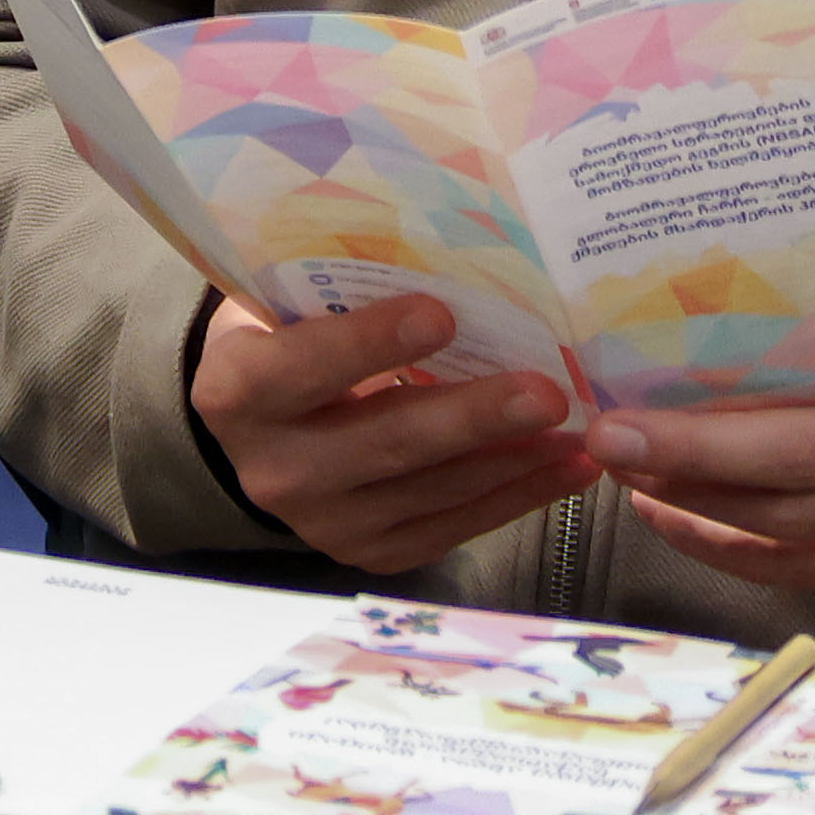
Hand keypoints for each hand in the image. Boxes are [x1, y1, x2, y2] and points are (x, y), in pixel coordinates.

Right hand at [191, 290, 594, 578]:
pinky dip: (517, 496)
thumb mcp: (289, 307)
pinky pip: (454, 528)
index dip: (369, 343)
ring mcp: (322, 522)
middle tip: (546, 392)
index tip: (442, 314)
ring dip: (515, 460)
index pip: (302, 367)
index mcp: (236, 392)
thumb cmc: (290, 342)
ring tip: (579, 428)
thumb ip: (341, 293)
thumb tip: (451, 261)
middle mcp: (271, 469)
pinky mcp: (370, 553)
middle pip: (383, 442)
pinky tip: (564, 467)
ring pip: (432, 490)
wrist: (264, 428)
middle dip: (473, 416)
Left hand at [589, 334, 814, 603]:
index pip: (807, 436)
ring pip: (780, 533)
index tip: (623, 417)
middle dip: (683, 470)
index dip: (708, 437)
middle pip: (785, 494)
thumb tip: (711, 267)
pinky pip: (790, 570)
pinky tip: (663, 512)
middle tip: (605, 443)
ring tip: (625, 469)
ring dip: (690, 504)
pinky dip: (717, 545)